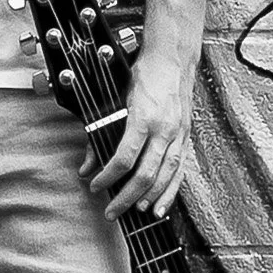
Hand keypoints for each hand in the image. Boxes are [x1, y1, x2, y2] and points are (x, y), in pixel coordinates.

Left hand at [85, 43, 193, 221]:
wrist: (173, 60)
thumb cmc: (143, 77)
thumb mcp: (116, 100)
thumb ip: (100, 134)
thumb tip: (86, 166)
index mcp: (143, 118)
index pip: (125, 157)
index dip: (108, 176)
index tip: (96, 186)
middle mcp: (164, 129)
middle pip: (146, 173)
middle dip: (126, 196)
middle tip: (112, 211)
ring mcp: (178, 135)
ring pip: (166, 176)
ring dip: (150, 198)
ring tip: (135, 212)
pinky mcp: (186, 138)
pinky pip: (180, 171)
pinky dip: (171, 191)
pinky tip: (161, 207)